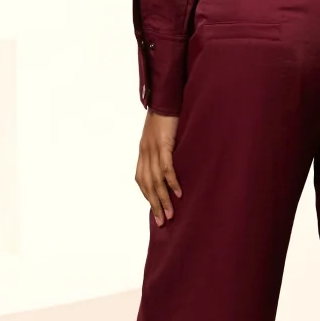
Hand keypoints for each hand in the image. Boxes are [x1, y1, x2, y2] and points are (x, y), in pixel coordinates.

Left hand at [136, 110, 181, 225]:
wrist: (166, 98)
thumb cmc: (167, 117)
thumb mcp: (162, 137)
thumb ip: (164, 151)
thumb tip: (172, 166)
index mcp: (143, 152)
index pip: (142, 181)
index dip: (148, 197)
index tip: (156, 213)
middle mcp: (145, 153)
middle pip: (147, 185)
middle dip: (155, 205)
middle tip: (163, 222)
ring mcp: (153, 149)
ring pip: (156, 181)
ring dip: (163, 199)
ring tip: (170, 214)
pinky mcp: (163, 144)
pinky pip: (166, 168)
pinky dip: (172, 182)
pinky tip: (178, 193)